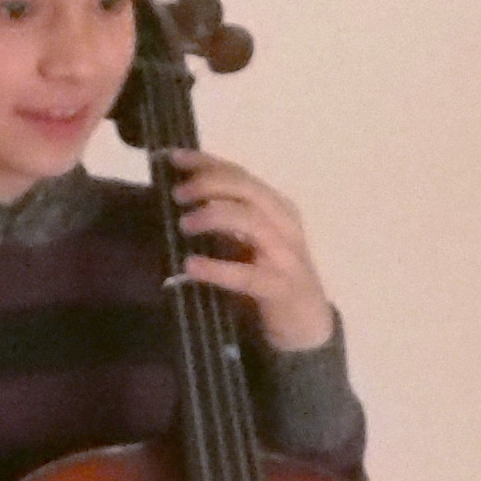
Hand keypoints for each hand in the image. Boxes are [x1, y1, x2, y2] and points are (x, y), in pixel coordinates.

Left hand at [158, 151, 334, 350]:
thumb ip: (225, 220)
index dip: (206, 162)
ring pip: (251, 221)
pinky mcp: (280, 287)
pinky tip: (191, 266)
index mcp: (276, 207)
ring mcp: (285, 255)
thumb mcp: (249, 241)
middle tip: (177, 195)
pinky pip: (246, 274)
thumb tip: (180, 200)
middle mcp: (284, 223)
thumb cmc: (269, 277)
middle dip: (209, 184)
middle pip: (246, 188)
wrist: (306, 323)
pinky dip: (217, 268)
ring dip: (214, 216)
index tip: (173, 157)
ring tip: (184, 225)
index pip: (239, 174)